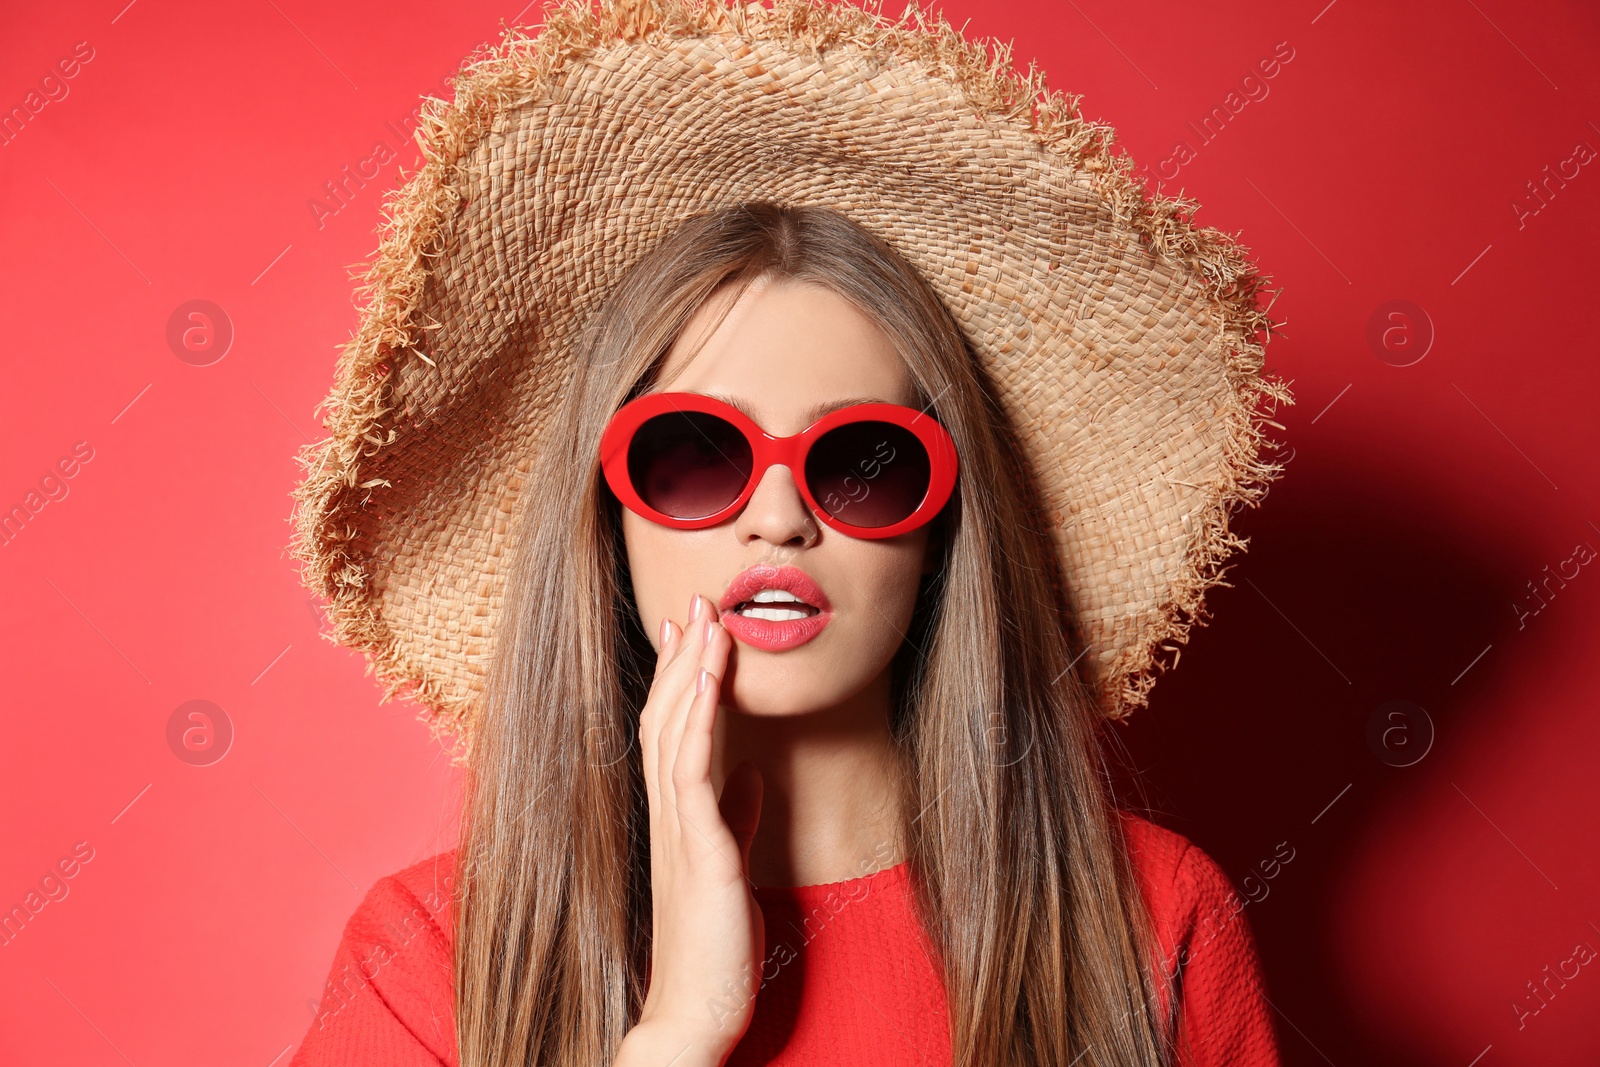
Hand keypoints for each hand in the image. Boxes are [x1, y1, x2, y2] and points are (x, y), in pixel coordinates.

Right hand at [618, 594, 764, 1066]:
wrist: (692, 1012)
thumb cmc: (710, 947)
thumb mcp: (729, 869)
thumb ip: (736, 821)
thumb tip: (753, 780)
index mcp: (677, 818)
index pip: (671, 732)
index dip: (679, 678)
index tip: (689, 631)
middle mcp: (669, 815)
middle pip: (667, 717)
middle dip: (682, 658)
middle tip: (694, 604)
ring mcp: (679, 829)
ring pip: (675, 731)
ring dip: (691, 672)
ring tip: (706, 621)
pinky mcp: (700, 850)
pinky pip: (692, 770)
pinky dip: (698, 718)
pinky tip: (711, 681)